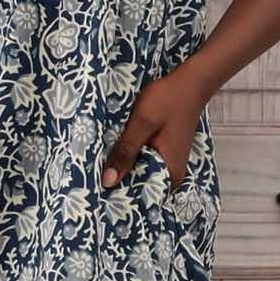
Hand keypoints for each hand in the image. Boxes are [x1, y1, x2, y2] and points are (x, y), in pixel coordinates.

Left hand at [101, 65, 205, 189]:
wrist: (189, 83)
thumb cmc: (167, 101)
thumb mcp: (142, 124)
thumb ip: (125, 152)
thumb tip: (107, 181)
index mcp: (168, 173)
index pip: (140, 197)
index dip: (118, 197)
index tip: (95, 197)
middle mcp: (170, 173)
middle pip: (139, 186)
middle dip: (117, 182)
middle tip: (90, 183)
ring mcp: (168, 163)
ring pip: (139, 173)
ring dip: (123, 169)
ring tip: (96, 171)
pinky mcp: (164, 153)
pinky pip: (143, 162)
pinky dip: (130, 159)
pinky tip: (114, 155)